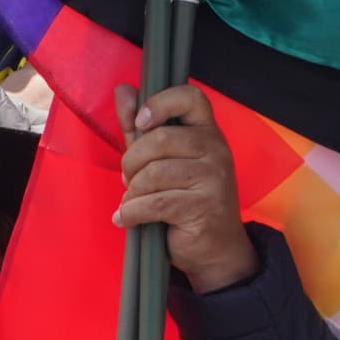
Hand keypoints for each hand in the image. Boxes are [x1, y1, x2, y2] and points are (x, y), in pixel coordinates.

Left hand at [120, 86, 257, 291]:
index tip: (141, 121)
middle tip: (129, 179)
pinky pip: (155, 203)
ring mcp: (214, 178)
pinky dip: (132, 212)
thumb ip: (141, 127)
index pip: (191, 97)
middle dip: (132, 161)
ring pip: (154, 173)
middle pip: (160, 138)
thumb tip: (122, 90)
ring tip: (133, 202)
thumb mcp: (161, 160)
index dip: (161, 102)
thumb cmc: (185, 200)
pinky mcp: (204, 206)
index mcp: (208, 132)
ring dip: (132, 192)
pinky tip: (127, 218)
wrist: (216, 249)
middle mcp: (216, 149)